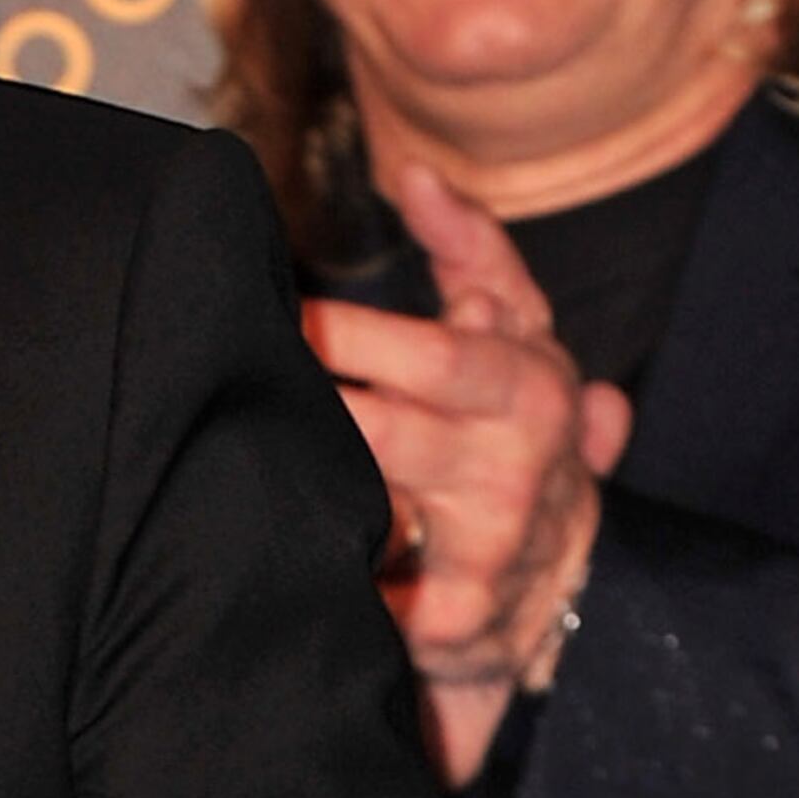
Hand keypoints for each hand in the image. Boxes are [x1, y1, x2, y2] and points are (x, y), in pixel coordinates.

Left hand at [302, 162, 628, 787]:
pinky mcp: (471, 621)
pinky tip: (288, 580)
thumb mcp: (517, 333)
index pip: (442, 356)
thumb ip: (473, 253)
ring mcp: (495, 547)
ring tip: (242, 479)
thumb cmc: (512, 426)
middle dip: (319, 421)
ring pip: (380, 519)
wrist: (555, 569)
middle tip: (244, 393)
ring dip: (318, 504)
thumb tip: (418, 176)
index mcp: (528, 385)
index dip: (359, 341)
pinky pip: (394, 608)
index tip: (289, 322)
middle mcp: (519, 465)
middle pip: (392, 437)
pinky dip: (350, 597)